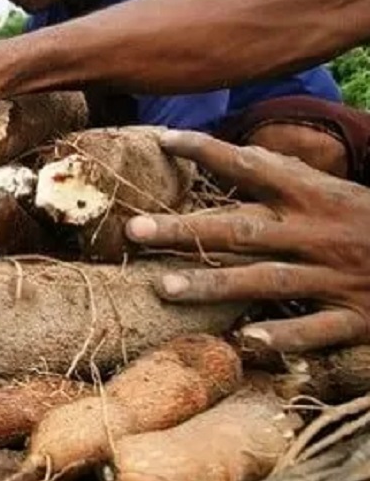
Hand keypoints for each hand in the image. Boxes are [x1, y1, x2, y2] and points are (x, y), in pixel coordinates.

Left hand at [125, 129, 369, 352]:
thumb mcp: (335, 193)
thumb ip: (287, 180)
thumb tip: (235, 157)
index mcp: (314, 195)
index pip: (252, 165)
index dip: (207, 151)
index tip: (161, 139)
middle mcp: (317, 233)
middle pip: (242, 228)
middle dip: (186, 230)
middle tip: (133, 230)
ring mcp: (335, 276)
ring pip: (266, 279)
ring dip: (214, 284)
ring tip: (164, 288)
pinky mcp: (355, 317)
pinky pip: (315, 329)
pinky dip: (283, 335)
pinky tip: (246, 341)